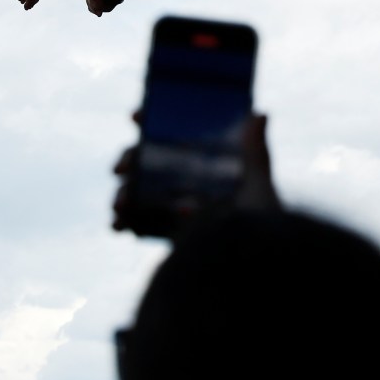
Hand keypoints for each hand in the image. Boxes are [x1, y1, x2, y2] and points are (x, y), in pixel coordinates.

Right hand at [111, 112, 280, 232]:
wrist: (250, 265)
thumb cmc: (261, 227)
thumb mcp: (258, 187)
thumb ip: (255, 155)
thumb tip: (260, 114)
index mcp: (201, 162)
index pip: (171, 135)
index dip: (149, 122)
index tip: (136, 115)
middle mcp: (181, 180)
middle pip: (145, 161)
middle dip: (128, 160)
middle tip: (121, 167)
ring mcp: (167, 205)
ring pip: (134, 191)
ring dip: (122, 193)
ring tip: (120, 203)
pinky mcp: (161, 231)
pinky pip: (133, 223)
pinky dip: (121, 222)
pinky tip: (118, 225)